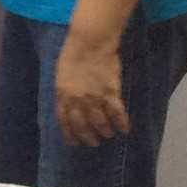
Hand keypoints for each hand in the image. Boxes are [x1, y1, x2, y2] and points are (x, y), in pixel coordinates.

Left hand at [55, 30, 129, 146]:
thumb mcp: (61, 75)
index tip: (74, 143)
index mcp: (62, 94)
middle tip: (94, 143)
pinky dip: (121, 123)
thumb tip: (69, 105)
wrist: (89, 42)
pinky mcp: (110, 92)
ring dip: (105, 131)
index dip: (70, 133)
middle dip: (88, 136)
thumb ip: (65, 91)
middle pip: (82, 124)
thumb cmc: (73, 55)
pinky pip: (117, 113)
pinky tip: (125, 129)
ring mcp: (94, 97)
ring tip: (108, 134)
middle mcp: (77, 99)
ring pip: (100, 122)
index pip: (64, 120)